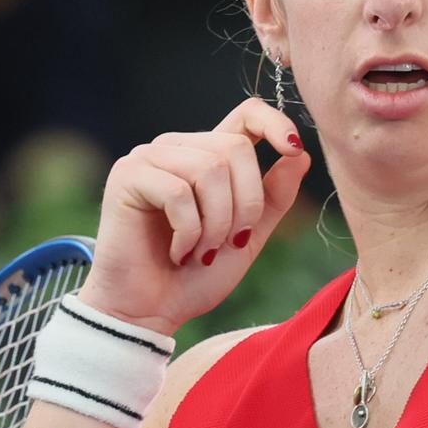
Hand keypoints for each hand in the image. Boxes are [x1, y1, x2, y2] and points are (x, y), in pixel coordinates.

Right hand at [74, 98, 310, 335]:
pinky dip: (188, 231)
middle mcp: (176, 149)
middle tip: (228, 243)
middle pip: (234, 149)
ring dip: (215, 222)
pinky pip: (178, 192)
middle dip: (244, 205)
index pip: (246, 114)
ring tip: (201, 252)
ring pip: (209, 169)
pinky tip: (178, 253)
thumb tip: (299, 156)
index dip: (275, 123)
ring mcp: (148, 158)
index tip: (293, 149)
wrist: (149, 313)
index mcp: (207, 156)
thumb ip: (272, 198)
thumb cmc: (193, 278)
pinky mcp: (127, 176)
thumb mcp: (248, 238)